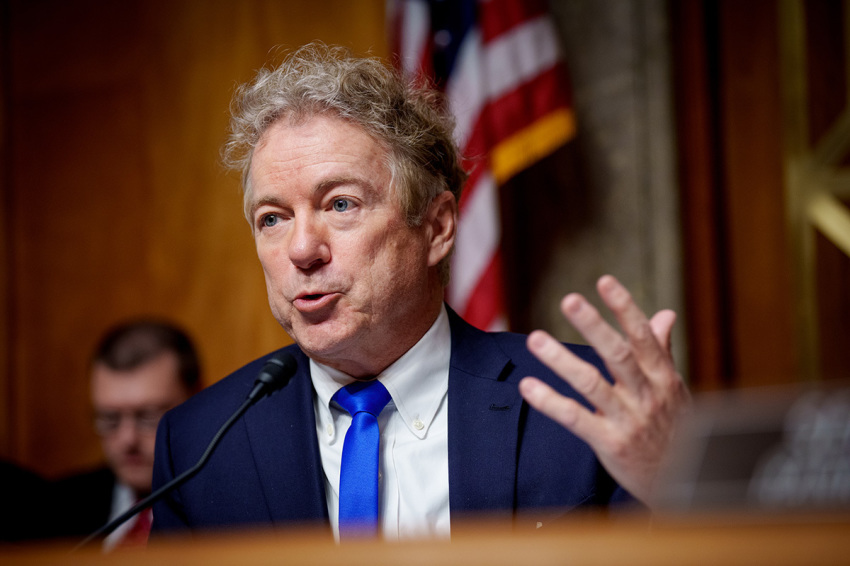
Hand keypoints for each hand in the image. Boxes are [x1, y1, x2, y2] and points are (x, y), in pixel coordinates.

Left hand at [518, 274, 690, 505]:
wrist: (682, 484)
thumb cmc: (675, 430)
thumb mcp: (674, 390)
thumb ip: (662, 351)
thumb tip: (664, 314)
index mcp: (662, 377)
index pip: (643, 337)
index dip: (624, 308)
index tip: (604, 281)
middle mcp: (646, 395)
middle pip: (618, 354)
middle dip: (594, 326)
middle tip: (569, 300)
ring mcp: (628, 420)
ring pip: (592, 385)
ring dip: (561, 360)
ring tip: (535, 339)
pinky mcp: (610, 444)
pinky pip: (576, 419)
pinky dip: (550, 402)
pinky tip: (528, 386)